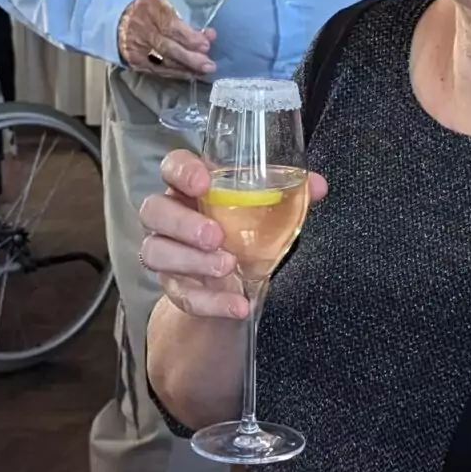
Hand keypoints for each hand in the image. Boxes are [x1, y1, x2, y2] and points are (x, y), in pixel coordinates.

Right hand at [118, 0, 214, 77]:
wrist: (117, 22)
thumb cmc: (148, 11)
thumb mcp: (162, 6)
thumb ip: (182, 20)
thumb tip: (207, 35)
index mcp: (150, 10)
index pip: (171, 27)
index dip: (189, 37)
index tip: (206, 45)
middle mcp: (143, 30)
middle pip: (167, 47)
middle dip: (190, 58)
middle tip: (209, 65)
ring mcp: (138, 48)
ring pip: (164, 61)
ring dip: (186, 68)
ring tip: (203, 72)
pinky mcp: (136, 62)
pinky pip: (158, 70)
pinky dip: (175, 73)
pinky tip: (189, 74)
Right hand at [140, 148, 327, 319]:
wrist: (232, 280)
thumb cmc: (243, 229)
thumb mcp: (265, 209)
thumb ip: (289, 194)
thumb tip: (317, 186)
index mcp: (189, 187)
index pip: (172, 166)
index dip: (182, 171)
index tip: (204, 182)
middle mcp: (169, 216)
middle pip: (153, 210)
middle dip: (182, 223)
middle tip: (216, 236)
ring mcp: (166, 253)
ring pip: (155, 252)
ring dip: (192, 261)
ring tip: (227, 267)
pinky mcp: (174, 287)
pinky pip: (182, 295)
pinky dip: (212, 303)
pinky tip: (238, 305)